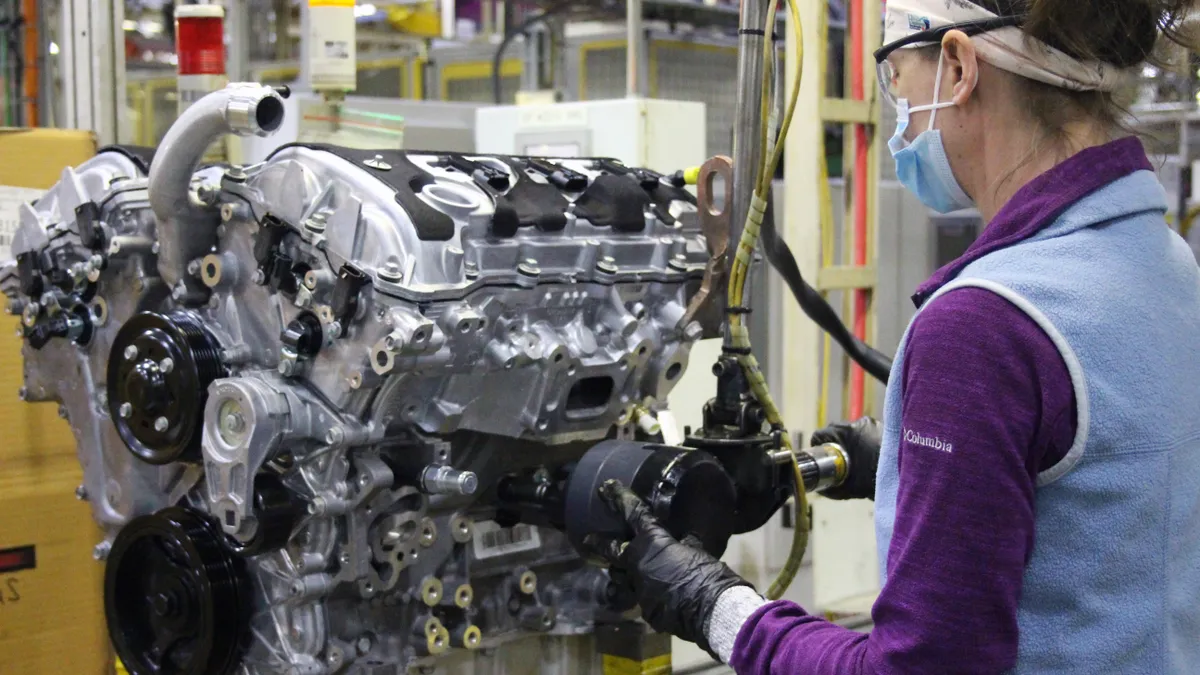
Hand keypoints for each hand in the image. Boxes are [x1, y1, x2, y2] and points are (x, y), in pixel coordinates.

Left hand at [584, 479, 750, 654]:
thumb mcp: (696, 549)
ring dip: (622, 572)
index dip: (618, 498)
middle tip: (586, 540)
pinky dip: (647, 594)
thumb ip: (683, 543)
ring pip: (622, 578)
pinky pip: (642, 598)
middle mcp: (638, 563)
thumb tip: (684, 539)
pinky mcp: (645, 609)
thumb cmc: (706, 572)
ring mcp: (638, 588)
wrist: (710, 608)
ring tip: (619, 569)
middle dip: (598, 543)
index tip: (606, 488)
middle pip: (612, 550)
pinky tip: (655, 596)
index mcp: (652, 540)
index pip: (633, 513)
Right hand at [810, 417, 881, 500]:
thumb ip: (831, 488)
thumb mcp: (849, 488)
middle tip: (839, 463)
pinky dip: (866, 444)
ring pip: (854, 432)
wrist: (908, 478)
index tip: (820, 459)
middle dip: (836, 446)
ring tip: (857, 461)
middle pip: (837, 432)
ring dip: (852, 444)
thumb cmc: (877, 481)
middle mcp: (859, 423)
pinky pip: (869, 433)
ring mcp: (874, 424)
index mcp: (846, 432)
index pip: (822, 434)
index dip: (818, 447)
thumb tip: (821, 488)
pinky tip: (871, 458)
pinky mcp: (886, 428)